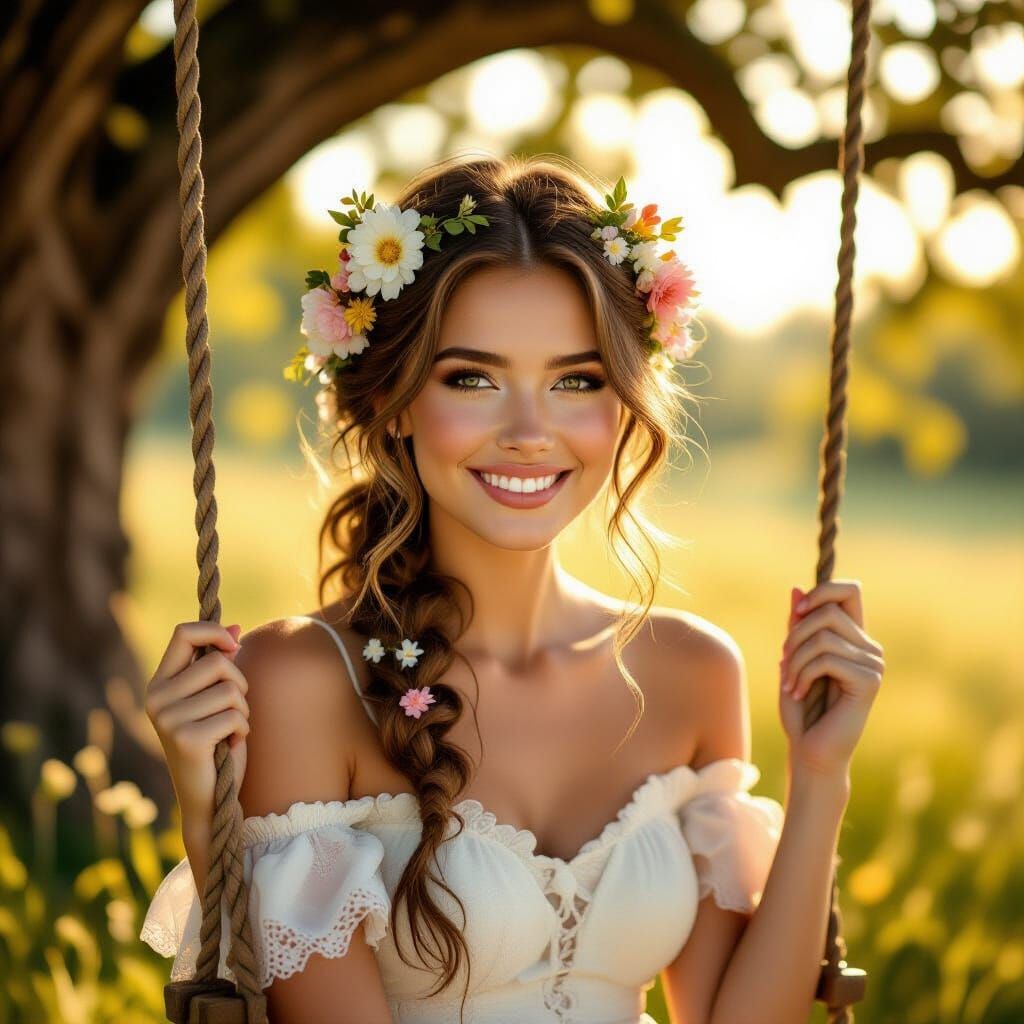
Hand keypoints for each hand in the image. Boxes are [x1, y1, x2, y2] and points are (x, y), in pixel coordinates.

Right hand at [144, 621, 249, 824]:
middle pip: (218, 662)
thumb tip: (236, 627)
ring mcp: (168, 719)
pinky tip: (229, 745)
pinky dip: (242, 729)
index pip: (183, 633)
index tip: (234, 646)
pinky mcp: (186, 738)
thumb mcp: (215, 697)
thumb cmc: (215, 741)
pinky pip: (235, 715)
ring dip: (242, 709)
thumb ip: (220, 663)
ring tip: (228, 729)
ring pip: (231, 689)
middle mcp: (157, 698)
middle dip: (239, 683)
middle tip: (233, 708)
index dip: (214, 632)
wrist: (209, 796)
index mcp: (159, 683)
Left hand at [778, 580, 883, 778]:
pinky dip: (802, 674)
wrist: (810, 750)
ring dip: (794, 659)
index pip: (850, 591)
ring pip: (823, 636)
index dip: (822, 591)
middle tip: (783, 661)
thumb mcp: (792, 659)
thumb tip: (796, 588)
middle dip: (795, 634)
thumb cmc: (801, 708)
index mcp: (853, 638)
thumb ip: (797, 626)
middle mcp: (868, 647)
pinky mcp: (869, 681)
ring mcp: (873, 664)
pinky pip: (826, 659)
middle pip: (828, 611)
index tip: (798, 612)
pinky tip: (798, 692)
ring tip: (788, 682)